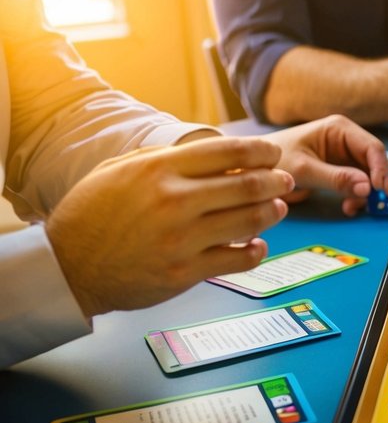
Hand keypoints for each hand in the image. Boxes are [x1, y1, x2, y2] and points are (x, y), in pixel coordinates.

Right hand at [46, 137, 293, 317]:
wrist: (66, 267)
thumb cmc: (92, 215)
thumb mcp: (118, 171)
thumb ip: (164, 158)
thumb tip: (210, 150)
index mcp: (158, 170)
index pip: (227, 152)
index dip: (260, 151)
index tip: (273, 154)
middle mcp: (173, 201)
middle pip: (246, 185)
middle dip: (275, 181)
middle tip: (286, 181)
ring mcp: (181, 239)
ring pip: (249, 220)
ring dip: (272, 212)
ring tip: (278, 208)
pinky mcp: (185, 272)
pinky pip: (238, 259)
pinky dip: (256, 250)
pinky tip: (258, 245)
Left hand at [265, 115, 387, 215]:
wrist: (253, 171)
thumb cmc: (273, 162)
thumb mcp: (304, 170)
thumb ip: (336, 178)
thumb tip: (367, 188)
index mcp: (339, 128)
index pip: (372, 148)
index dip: (380, 170)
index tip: (380, 191)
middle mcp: (346, 139)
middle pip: (375, 162)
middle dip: (376, 184)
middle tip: (377, 205)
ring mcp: (344, 155)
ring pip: (369, 175)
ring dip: (367, 193)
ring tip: (354, 208)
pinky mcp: (340, 170)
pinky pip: (359, 184)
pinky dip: (358, 197)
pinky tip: (349, 207)